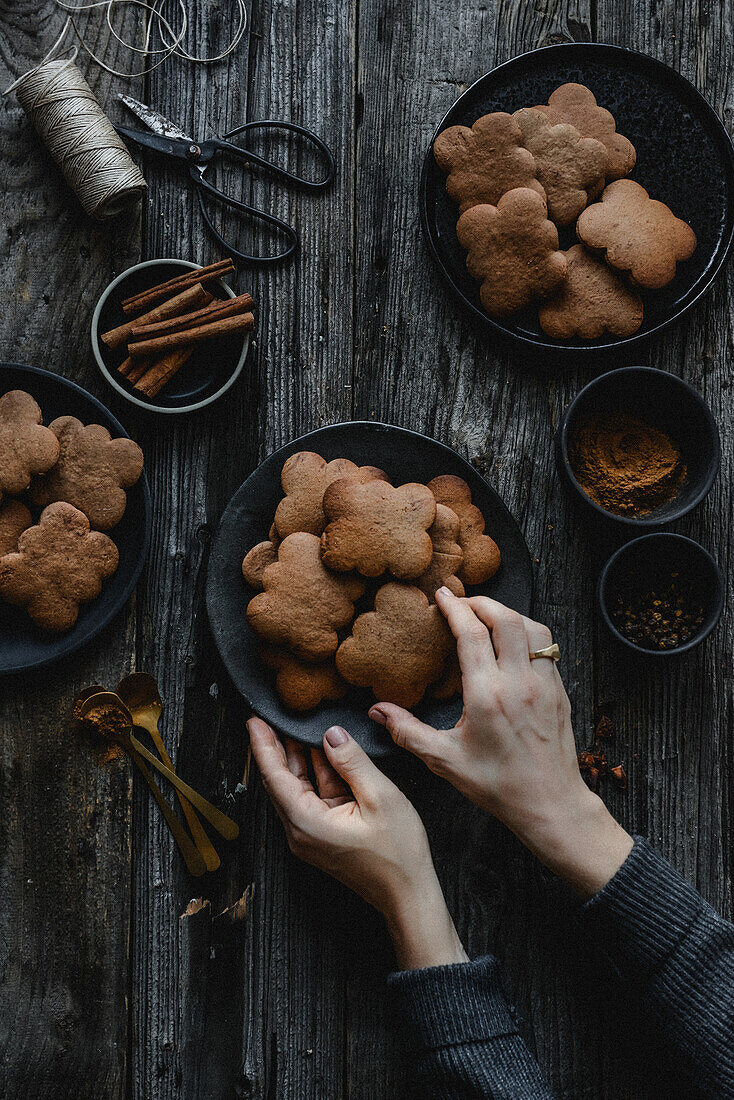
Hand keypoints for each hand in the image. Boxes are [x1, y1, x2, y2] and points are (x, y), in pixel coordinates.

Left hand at [247, 716, 467, 967]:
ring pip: (297, 787)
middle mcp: (301, 830)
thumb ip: (352, 762)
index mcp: (306, 822)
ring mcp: (311, 834)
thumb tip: (331, 734)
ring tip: (296, 725)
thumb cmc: (398, 854)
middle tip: (272, 715)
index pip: (274, 776)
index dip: (263, 745)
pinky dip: (316, 772)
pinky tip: (323, 751)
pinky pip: (313, 796)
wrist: (409, 895)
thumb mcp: (380, 797)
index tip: (254, 720)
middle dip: (277, 746)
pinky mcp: (323, 834)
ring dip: (299, 757)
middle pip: (281, 780)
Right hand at [369, 590, 632, 899]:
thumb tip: (376, 711)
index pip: (471, 633)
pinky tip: (512, 642)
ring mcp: (545, 684)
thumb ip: (408, 731)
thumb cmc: (498, 785)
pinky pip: (546, 647)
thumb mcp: (445, 761)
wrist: (550, 803)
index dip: (455, 607)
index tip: (441, 595)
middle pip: (504, 618)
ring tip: (487, 615)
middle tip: (461, 601)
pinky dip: (527, 633)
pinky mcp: (559, 691)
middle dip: (481, 601)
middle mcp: (519, 683)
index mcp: (487, 695)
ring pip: (532, 627)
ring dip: (508, 613)